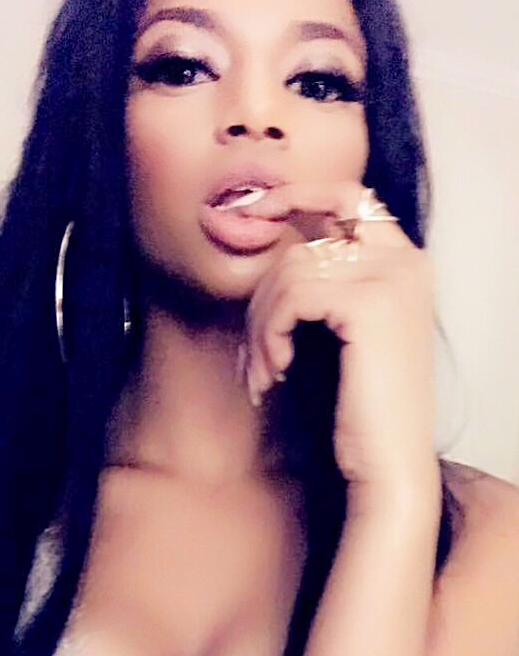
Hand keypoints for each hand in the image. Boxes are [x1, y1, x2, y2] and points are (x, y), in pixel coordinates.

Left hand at [241, 181, 438, 495]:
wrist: (385, 461)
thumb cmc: (356, 406)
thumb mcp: (336, 334)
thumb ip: (318, 286)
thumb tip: (261, 241)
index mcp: (404, 262)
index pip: (347, 195)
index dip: (294, 195)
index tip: (250, 213)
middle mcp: (406, 260)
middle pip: (300, 247)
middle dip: (261, 303)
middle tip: (253, 358)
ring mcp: (392, 278)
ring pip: (287, 274)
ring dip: (259, 330)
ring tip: (263, 373)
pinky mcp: (370, 305)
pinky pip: (290, 298)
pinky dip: (269, 337)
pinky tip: (277, 373)